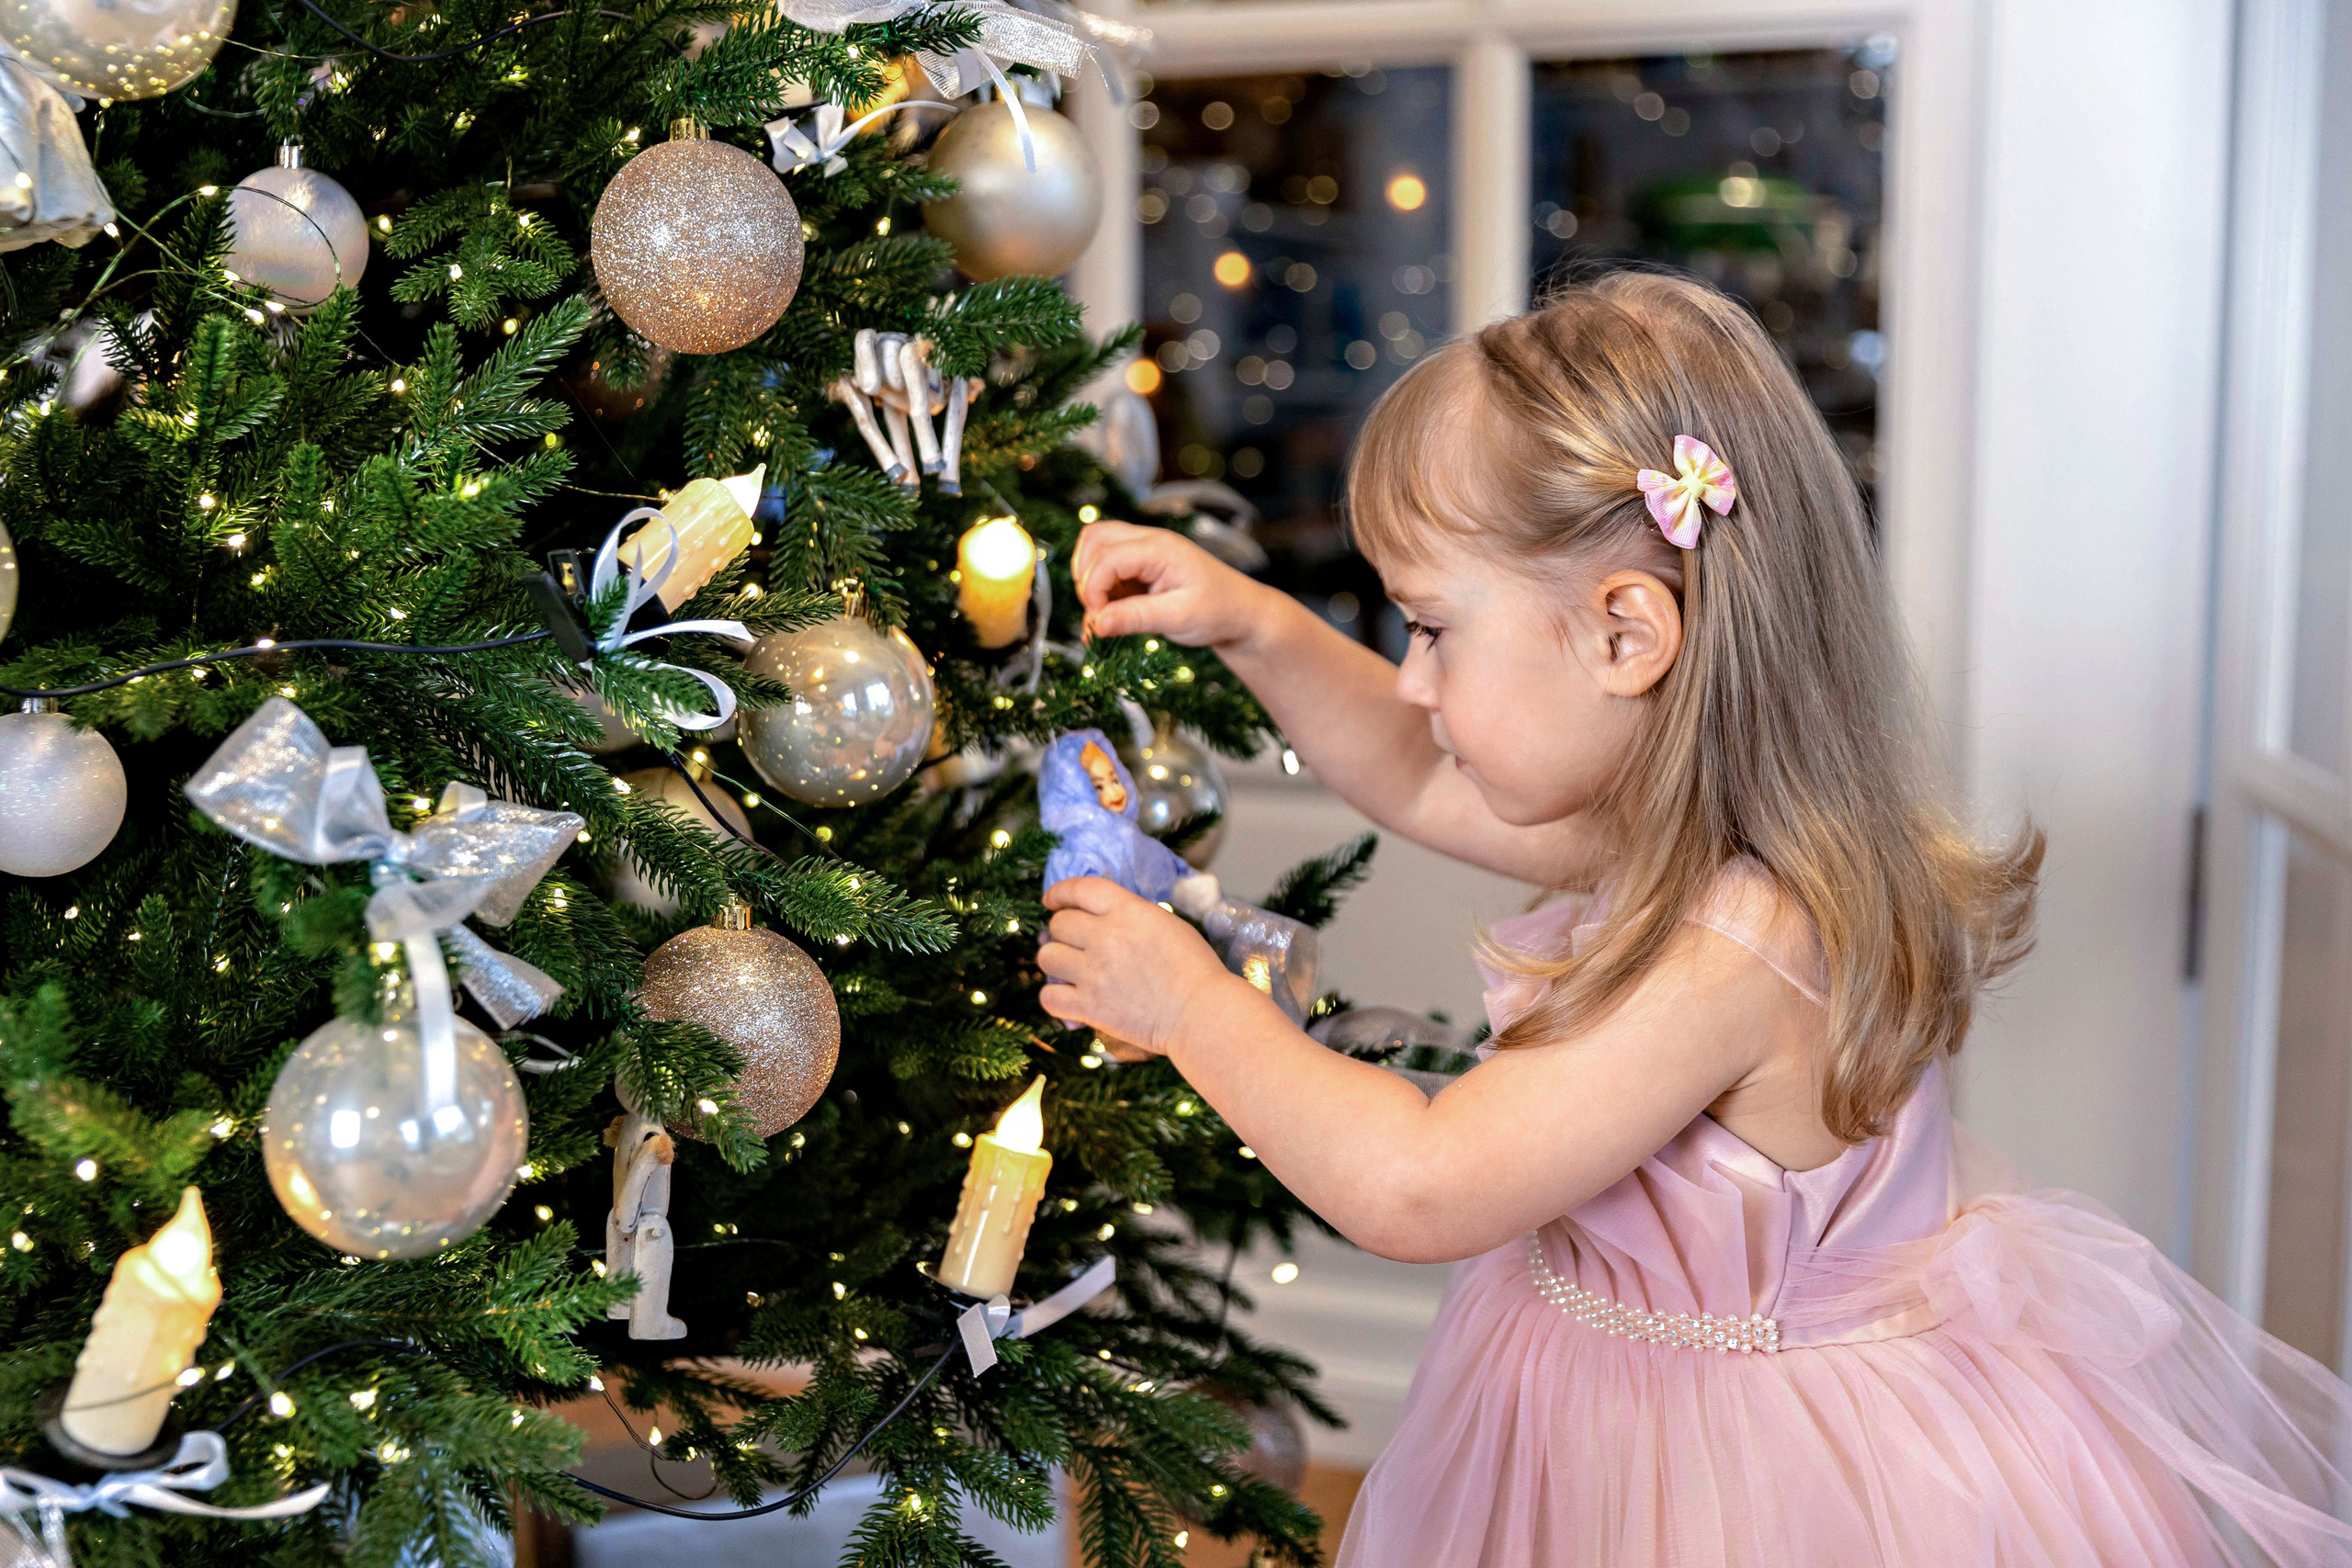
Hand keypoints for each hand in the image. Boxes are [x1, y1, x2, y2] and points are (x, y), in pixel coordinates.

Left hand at [1037, 876, 1241, 1057]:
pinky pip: (1048, 997)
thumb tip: (1101, 918)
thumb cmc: (1195, 968)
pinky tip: (1068, 997)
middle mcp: (1105, 937)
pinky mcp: (1089, 1007)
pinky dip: (1054, 997)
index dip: (1060, 892)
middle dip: (1063, 931)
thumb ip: (1131, 915)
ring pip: (1046, 956)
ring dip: (1056, 961)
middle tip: (1074, 942)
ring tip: (1070, 969)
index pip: (1079, 888)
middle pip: (1058, 923)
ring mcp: (1094, 973)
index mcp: (1127, 911)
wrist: (1202, 1013)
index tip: (1052, 900)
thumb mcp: (1166, 924)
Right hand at [1073, 520, 1272, 649]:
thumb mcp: (1179, 618)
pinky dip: (1100, 585)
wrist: (1241, 613)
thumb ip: (1135, 618)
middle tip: (1098, 611)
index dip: (1092, 589)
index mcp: (1160, 548)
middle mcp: (1149, 541)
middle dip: (1085, 576)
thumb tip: (1095, 623)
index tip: (1099, 620)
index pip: (1107, 557)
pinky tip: (1113, 612)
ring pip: (1097, 545)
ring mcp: (1144, 550)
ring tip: (1103, 609)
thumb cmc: (1218, 612)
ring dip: (1089, 576)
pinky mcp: (1141, 564)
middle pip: (1094, 538)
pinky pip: (1107, 564)